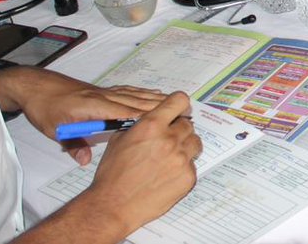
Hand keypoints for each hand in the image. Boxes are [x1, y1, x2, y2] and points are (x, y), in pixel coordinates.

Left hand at [0, 67, 165, 165]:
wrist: (35, 86)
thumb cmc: (45, 108)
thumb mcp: (54, 130)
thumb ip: (73, 145)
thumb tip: (86, 160)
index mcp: (93, 106)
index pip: (126, 111)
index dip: (147, 115)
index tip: (167, 120)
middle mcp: (103, 96)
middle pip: (137, 101)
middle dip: (161, 106)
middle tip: (184, 111)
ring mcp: (104, 92)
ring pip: (135, 94)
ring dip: (156, 99)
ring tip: (177, 103)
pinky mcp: (103, 91)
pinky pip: (129, 91)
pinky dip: (144, 94)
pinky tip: (153, 96)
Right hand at [83, 92, 200, 235]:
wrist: (113, 206)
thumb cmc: (112, 174)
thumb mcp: (119, 139)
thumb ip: (140, 125)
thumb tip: (154, 118)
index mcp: (152, 125)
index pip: (179, 101)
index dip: (180, 106)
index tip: (179, 111)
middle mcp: (169, 139)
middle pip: (188, 124)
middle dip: (178, 130)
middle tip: (167, 141)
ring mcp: (181, 158)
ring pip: (195, 142)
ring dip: (185, 147)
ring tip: (169, 157)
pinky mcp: (187, 177)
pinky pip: (192, 165)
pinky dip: (183, 168)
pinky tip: (167, 175)